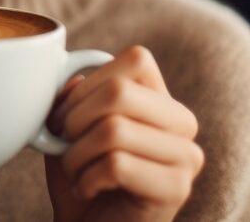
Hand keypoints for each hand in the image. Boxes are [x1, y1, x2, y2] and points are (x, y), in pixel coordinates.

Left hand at [43, 46, 203, 221]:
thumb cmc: (81, 177)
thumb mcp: (68, 129)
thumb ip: (72, 95)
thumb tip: (74, 76)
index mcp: (161, 98)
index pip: (136, 58)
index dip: (89, 82)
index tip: (64, 114)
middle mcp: (182, 122)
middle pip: (121, 92)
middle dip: (75, 118)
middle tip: (64, 144)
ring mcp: (185, 156)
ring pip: (114, 130)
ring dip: (76, 155)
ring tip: (76, 171)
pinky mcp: (177, 189)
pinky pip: (117, 165)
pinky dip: (86, 179)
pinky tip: (87, 191)